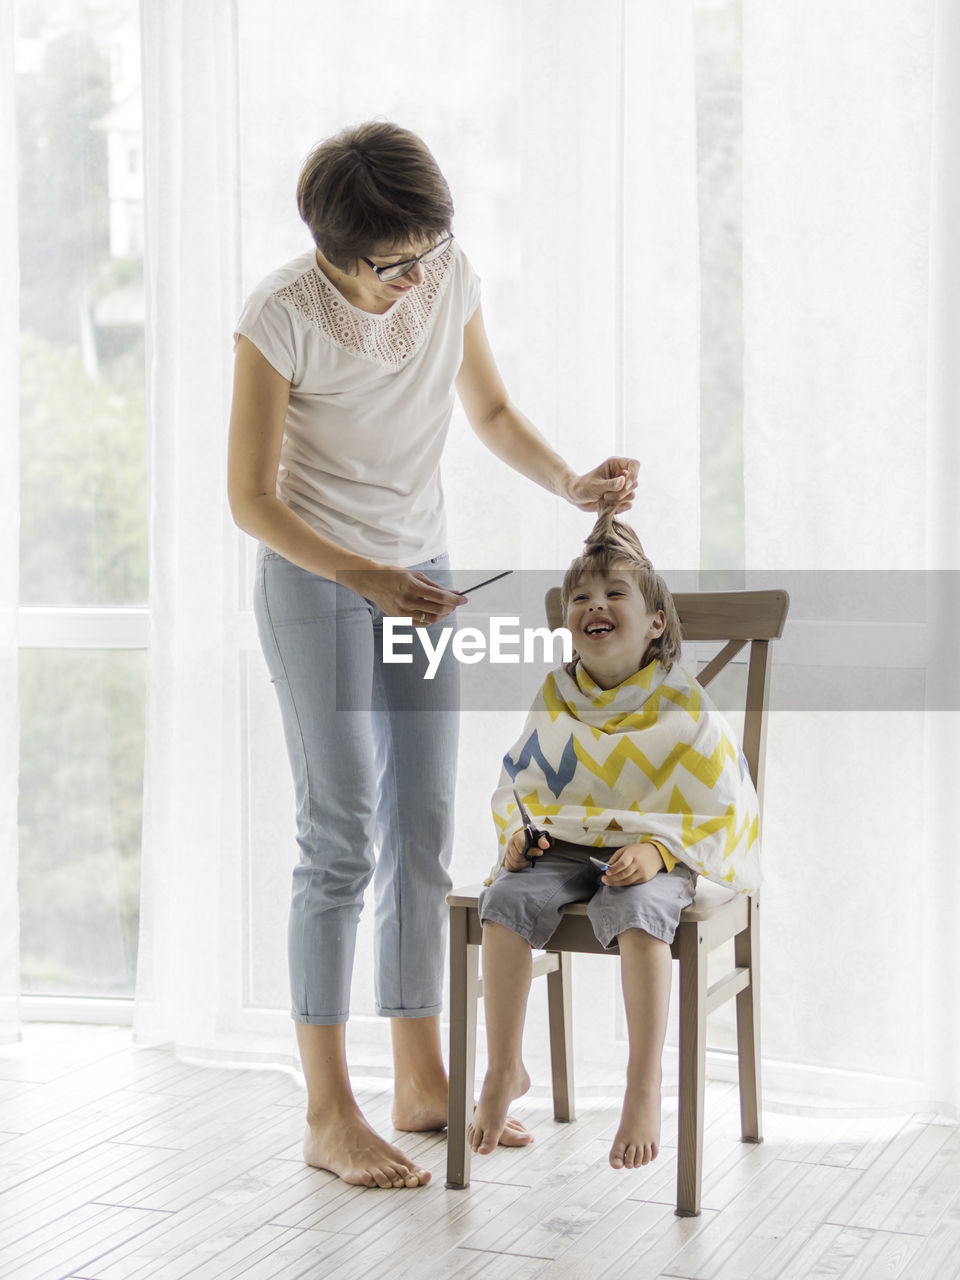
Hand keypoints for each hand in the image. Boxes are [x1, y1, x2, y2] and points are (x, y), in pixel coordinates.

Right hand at [339, 565, 463, 625]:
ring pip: (431, 619)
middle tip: (455, 603)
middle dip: (451, 607)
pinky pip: (421, 623)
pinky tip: (433, 612)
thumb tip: (454, 592)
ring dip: (442, 614)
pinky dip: (431, 619)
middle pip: (438, 609)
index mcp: (412, 587)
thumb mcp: (416, 575)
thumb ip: (435, 586)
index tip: (464, 599)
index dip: (455, 599)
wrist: (372, 582)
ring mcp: (402, 612)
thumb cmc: (395, 575)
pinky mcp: (399, 619)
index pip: (440, 597)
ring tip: (445, 608)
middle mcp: (407, 601)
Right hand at [504, 829, 548, 871]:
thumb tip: (546, 845)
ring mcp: (507, 853)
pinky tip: (522, 863)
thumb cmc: (532, 839)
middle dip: (527, 859)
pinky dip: (517, 867)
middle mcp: (510, 844)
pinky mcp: (506, 860)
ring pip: (514, 863)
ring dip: (523, 864)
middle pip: (517, 857)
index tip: (540, 853)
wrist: (524, 840)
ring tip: (528, 860)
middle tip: (533, 858)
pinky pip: (510, 867)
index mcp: (517, 837)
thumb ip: (542, 841)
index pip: (521, 846)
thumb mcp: (538, 837)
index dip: (531, 851)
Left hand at [564, 457, 639, 513]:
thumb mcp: (596, 485)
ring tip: (604, 498)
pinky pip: (628, 505)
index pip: (635, 464)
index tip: (626, 485)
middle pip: (634, 483)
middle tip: (606, 495)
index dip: (634, 474)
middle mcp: (621, 475)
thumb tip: (623, 481)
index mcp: (616, 465)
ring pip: (632, 495)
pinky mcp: (621, 498)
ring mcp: (622, 487)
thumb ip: (610, 484)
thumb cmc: (584, 486)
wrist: (577, 497)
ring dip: (618, 500)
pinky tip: (608, 505)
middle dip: (621, 492)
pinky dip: (619, 507)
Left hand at [601, 842, 664, 886]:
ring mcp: (642, 872)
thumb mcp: (626, 849)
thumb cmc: (638, 851)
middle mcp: (638, 863)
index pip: (622, 863)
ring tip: (608, 882)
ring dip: (616, 883)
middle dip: (612, 878)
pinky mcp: (645, 878)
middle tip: (604, 880)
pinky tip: (618, 882)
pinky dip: (624, 883)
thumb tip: (607, 866)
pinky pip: (632, 883)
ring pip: (627, 881)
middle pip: (624, 874)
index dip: (614, 869)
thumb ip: (616, 857)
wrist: (655, 854)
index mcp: (632, 854)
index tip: (606, 872)